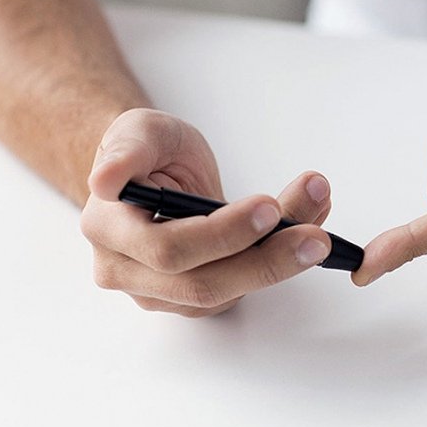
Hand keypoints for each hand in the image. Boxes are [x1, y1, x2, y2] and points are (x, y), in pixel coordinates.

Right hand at [80, 109, 333, 316]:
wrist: (154, 171)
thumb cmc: (149, 151)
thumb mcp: (139, 129)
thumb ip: (127, 149)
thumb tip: (106, 179)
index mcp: (109, 229)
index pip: (168, 248)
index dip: (223, 234)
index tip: (270, 207)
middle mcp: (128, 270)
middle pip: (204, 283)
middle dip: (266, 260)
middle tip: (315, 236)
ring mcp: (162, 291)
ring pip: (228, 291)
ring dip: (282, 262)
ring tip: (320, 227)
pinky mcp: (196, 297)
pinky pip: (242, 287)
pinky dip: (280, 260)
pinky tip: (309, 228)